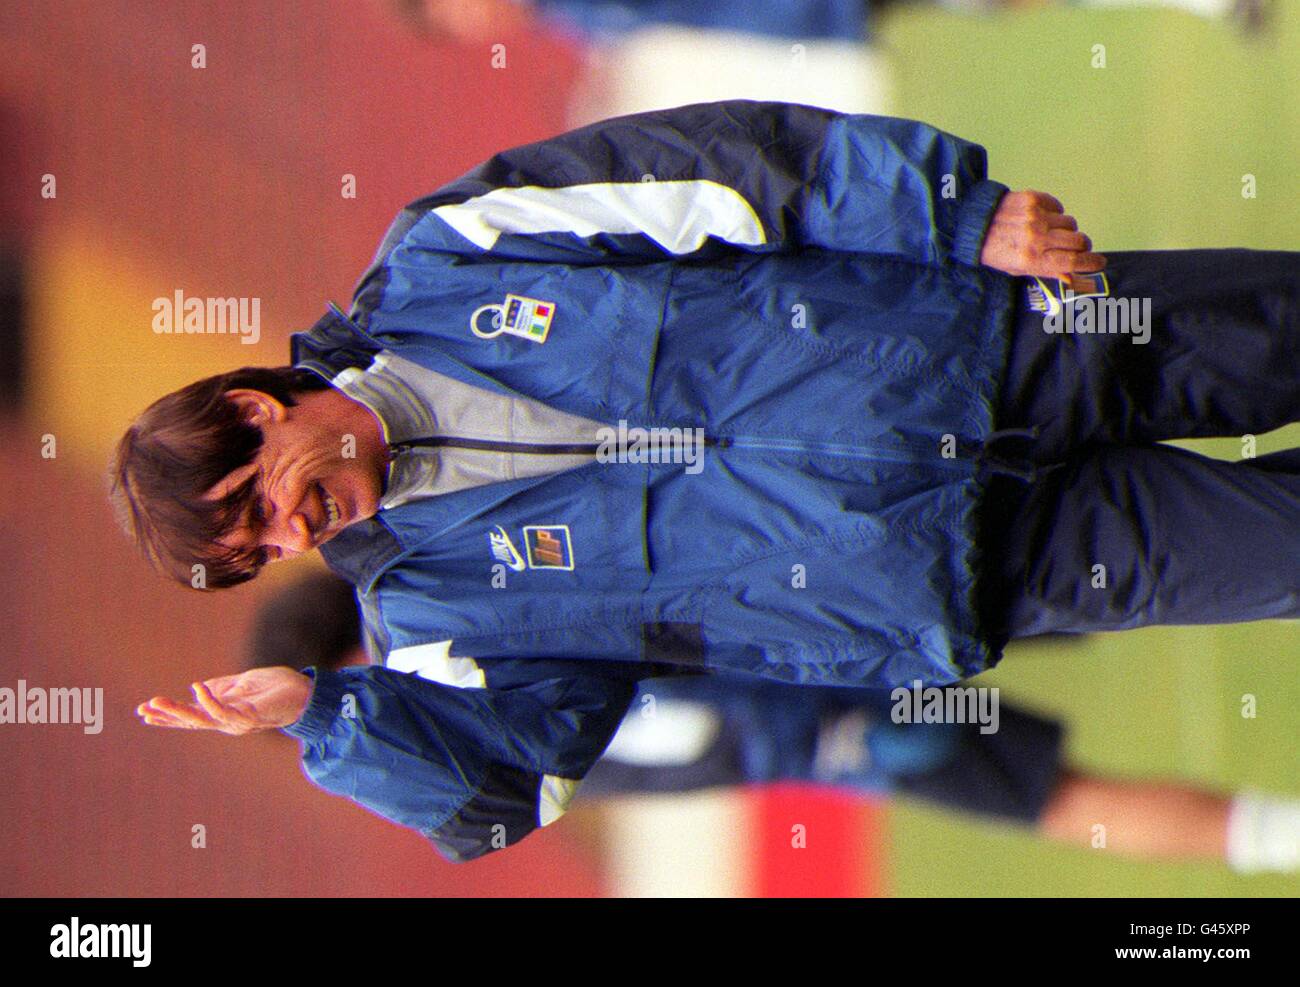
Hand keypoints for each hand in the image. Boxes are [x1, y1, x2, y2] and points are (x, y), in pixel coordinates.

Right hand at [137, 666, 312, 734]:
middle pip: (192, 722)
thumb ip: (222, 688)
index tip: (144, 711)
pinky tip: (196, 689)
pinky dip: (209, 700)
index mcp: (224, 713)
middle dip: (167, 716)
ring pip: (203, 720)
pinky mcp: (251, 716)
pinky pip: (225, 710)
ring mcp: (238, 721)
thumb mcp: (243, 684)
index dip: (168, 715)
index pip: (191, 716)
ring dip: (179, 712)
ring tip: (156, 703)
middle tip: (142, 710)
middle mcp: (228, 721)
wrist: (306, 693)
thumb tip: (198, 689)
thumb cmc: (277, 689)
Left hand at [978, 189, 1105, 282]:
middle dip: (1083, 246)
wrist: (973, 224)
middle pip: (1079, 241)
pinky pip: (1058, 207)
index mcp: (1032, 260)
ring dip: (1067, 230)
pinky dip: (1056, 213)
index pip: (1073, 262)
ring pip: (1071, 223)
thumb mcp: (1017, 269)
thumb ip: (1047, 271)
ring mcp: (1036, 217)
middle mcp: (1037, 238)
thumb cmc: (995, 251)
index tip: (1099, 263)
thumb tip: (1072, 276)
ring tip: (1052, 232)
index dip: (1091, 263)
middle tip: (1078, 248)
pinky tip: (1043, 218)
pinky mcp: (1034, 199)